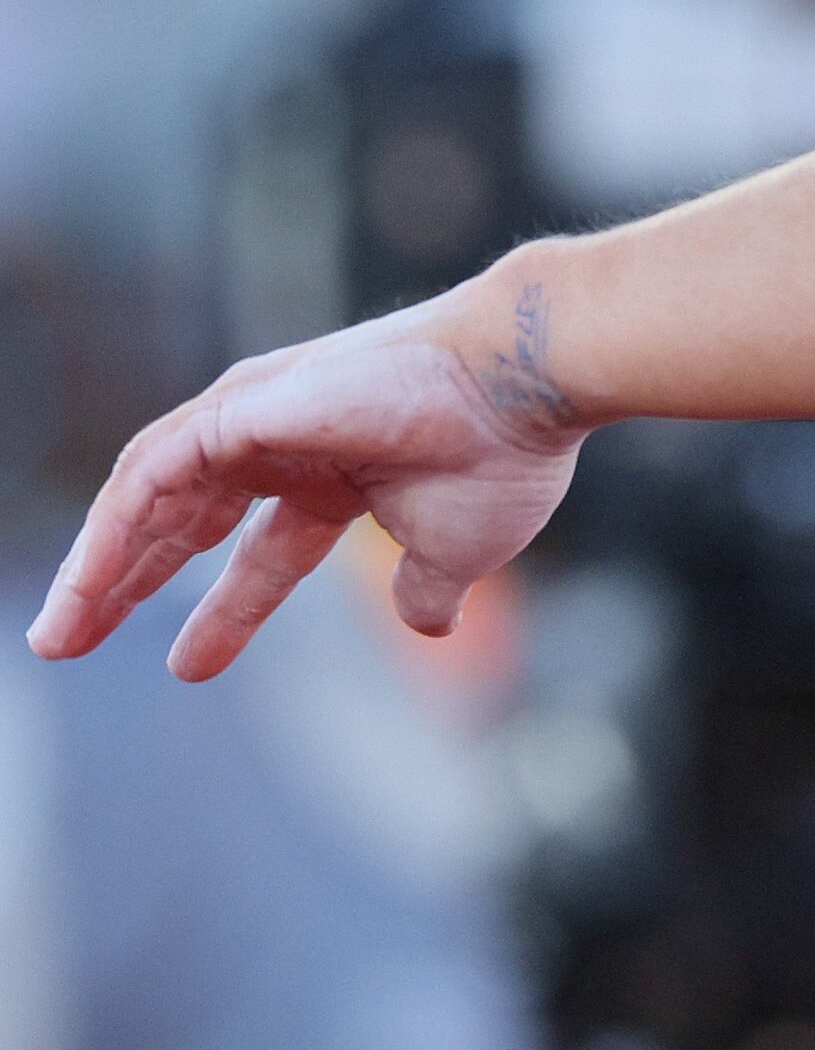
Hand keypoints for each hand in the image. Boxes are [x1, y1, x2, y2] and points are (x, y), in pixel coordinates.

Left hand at [27, 276, 587, 679]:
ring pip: (150, 495)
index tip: (185, 667)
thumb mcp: (456, 551)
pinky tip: (88, 582)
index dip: (225, 610)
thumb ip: (428, 588)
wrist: (522, 382)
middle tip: (71, 643)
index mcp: (342, 475)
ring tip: (58, 633)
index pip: (263, 550)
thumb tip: (430, 627)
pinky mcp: (241, 407)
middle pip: (185, 521)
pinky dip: (112, 530)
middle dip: (127, 584)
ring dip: (99, 566)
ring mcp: (260, 418)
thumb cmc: (500, 456)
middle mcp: (291, 442)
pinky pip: (150, 475)